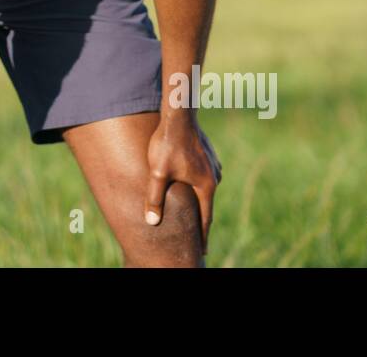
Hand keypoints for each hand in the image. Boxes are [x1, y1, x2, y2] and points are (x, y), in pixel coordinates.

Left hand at [144, 113, 218, 253]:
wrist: (178, 114)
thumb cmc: (166, 144)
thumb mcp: (157, 173)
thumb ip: (154, 198)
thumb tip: (152, 222)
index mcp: (206, 186)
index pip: (205, 218)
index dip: (202, 236)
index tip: (202, 251)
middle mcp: (214, 177)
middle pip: (206, 204)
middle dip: (200, 220)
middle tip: (196, 237)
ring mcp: (213, 165)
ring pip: (205, 188)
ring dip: (199, 200)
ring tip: (193, 211)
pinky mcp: (208, 154)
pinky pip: (203, 175)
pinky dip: (197, 184)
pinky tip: (190, 184)